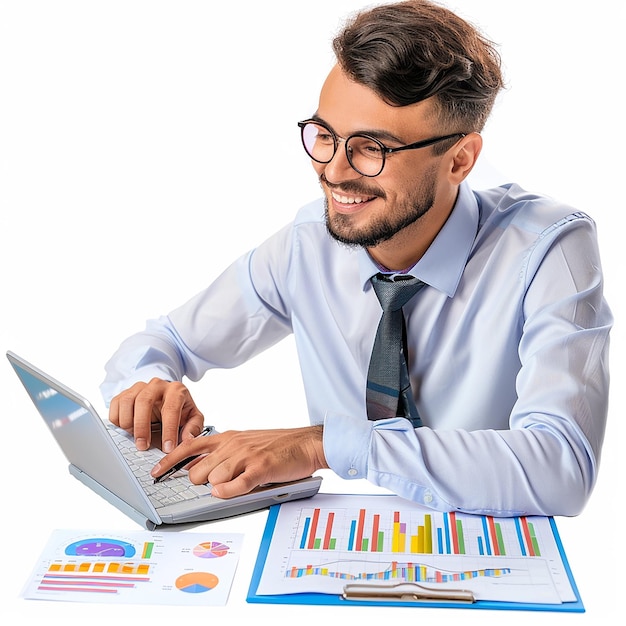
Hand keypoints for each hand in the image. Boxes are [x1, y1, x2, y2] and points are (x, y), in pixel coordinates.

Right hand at [108, 378, 204, 452]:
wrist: (166, 399)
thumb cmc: (180, 410)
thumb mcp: (193, 418)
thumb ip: (193, 428)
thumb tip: (187, 439)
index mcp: (176, 390)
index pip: (171, 409)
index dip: (169, 430)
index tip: (167, 449)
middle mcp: (157, 385)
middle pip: (144, 401)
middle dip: (142, 427)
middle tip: (143, 446)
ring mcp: (139, 387)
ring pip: (127, 401)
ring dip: (128, 424)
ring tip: (135, 438)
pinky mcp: (125, 393)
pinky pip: (115, 405)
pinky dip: (118, 421)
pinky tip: (127, 430)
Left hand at [150, 426, 327, 497]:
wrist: (305, 443)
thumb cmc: (276, 445)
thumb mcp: (243, 442)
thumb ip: (221, 453)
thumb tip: (196, 468)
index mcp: (227, 438)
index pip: (189, 447)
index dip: (169, 461)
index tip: (155, 473)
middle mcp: (232, 445)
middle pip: (197, 470)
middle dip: (199, 483)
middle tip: (215, 483)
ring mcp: (246, 456)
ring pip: (213, 478)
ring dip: (218, 487)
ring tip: (233, 484)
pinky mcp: (261, 468)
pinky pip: (236, 485)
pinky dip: (228, 492)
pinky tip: (228, 491)